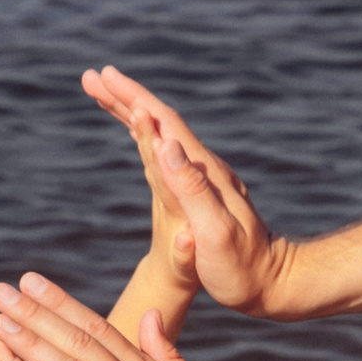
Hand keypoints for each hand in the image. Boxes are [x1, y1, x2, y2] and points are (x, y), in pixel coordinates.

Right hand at [81, 66, 292, 316]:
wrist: (269, 283)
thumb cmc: (240, 266)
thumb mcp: (215, 231)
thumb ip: (192, 188)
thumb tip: (166, 145)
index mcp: (203, 172)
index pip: (165, 124)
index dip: (135, 98)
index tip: (106, 77)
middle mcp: (203, 167)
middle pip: (161, 121)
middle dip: (126, 97)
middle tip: (92, 77)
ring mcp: (203, 177)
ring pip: (162, 133)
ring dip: (133, 111)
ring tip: (104, 95)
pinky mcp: (200, 190)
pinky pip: (167, 153)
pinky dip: (146, 137)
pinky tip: (138, 134)